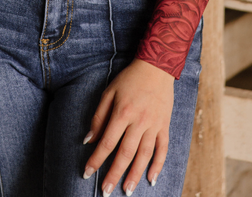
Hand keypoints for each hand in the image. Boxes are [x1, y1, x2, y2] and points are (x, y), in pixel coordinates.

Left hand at [82, 58, 174, 194]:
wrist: (156, 67)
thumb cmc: (129, 79)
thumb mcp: (109, 92)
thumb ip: (99, 117)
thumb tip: (88, 140)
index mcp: (122, 112)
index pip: (107, 142)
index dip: (96, 159)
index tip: (87, 173)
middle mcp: (139, 121)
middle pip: (125, 153)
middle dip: (114, 174)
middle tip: (105, 191)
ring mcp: (154, 125)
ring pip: (144, 155)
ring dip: (135, 175)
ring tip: (127, 190)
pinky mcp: (164, 125)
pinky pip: (162, 148)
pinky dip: (158, 165)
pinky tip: (151, 178)